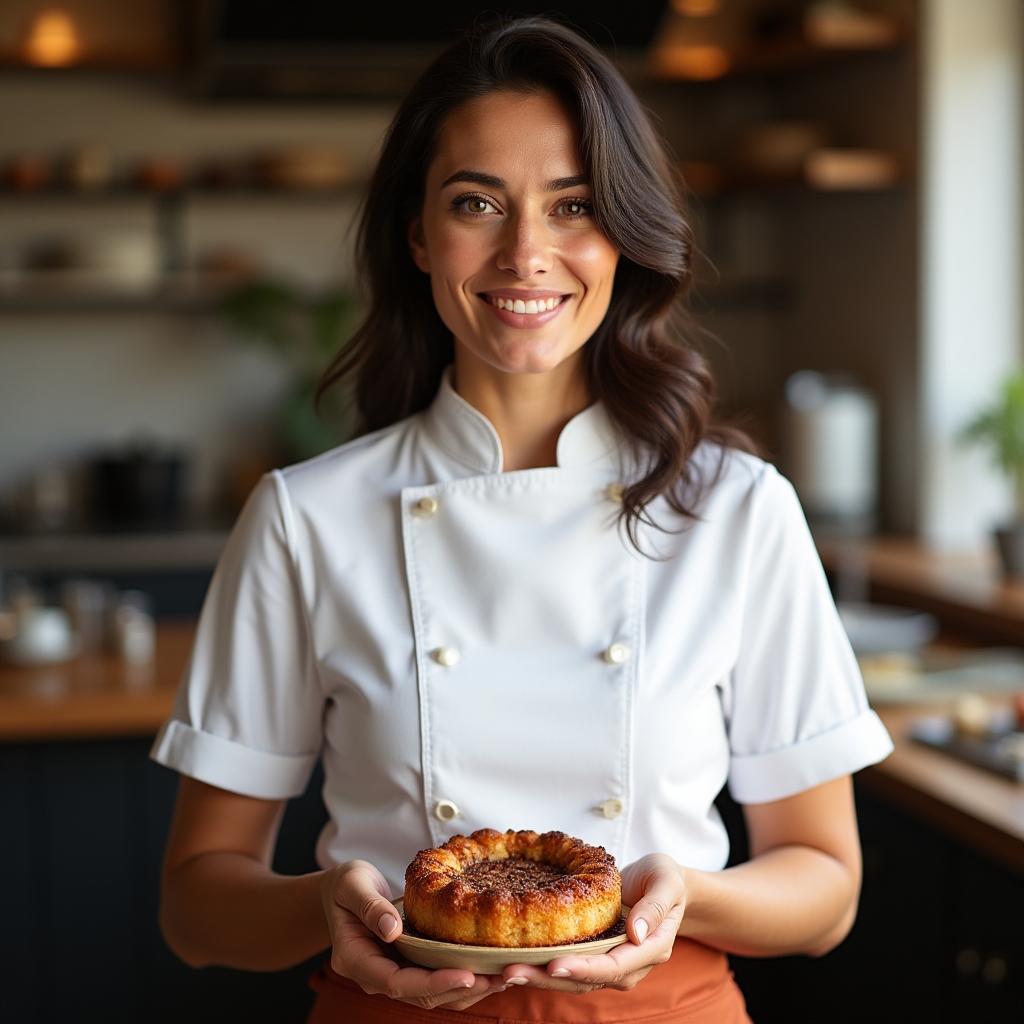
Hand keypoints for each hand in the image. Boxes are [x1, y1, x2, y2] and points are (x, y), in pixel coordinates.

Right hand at [320, 860, 504, 1009]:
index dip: (433, 982)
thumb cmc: (347, 884)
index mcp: (356, 959)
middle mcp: (375, 974)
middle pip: (420, 994)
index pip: (397, 982)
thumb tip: (392, 930)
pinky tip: (487, 970)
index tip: (466, 976)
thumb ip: (370, 907)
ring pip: (431, 993)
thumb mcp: (353, 886)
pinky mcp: (407, 964)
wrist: (343, 891)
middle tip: (497, 980)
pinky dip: (460, 978)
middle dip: (459, 990)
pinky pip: (434, 978)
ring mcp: (392, 972)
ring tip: (500, 978)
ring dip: (466, 990)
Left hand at [502, 853, 686, 993]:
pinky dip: (543, 967)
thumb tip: (638, 933)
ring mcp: (610, 960)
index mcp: (651, 948)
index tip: (555, 965)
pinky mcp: (594, 952)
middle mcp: (629, 963)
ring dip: (540, 977)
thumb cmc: (665, 878)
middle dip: (549, 978)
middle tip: (513, 972)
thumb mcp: (668, 881)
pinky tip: (517, 962)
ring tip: (507, 972)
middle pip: (587, 979)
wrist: (663, 882)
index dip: (584, 968)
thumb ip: (656, 905)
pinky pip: (569, 965)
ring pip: (574, 978)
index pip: (614, 966)